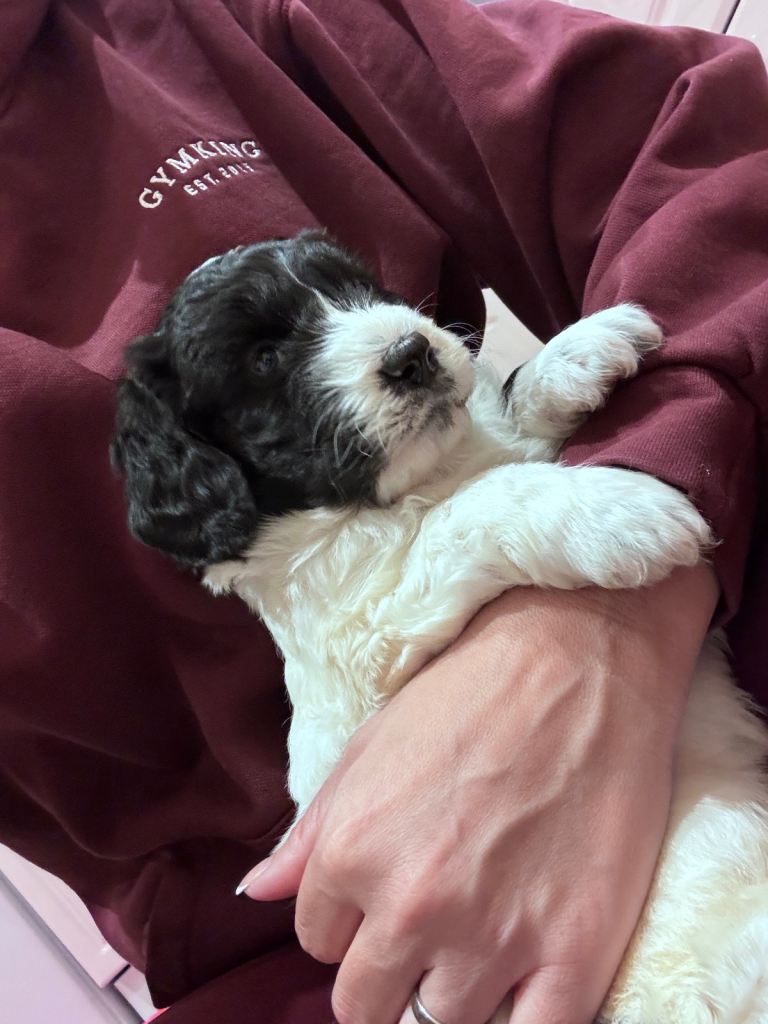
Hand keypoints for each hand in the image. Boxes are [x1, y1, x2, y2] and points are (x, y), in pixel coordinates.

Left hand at [239, 564, 717, 1023]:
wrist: (583, 660)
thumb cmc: (472, 691)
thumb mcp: (370, 744)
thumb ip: (309, 831)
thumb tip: (257, 892)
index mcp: (352, 853)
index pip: (317, 941)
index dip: (347, 921)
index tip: (381, 897)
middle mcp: (412, 906)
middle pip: (365, 1006)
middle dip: (382, 975)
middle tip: (423, 936)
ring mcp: (495, 937)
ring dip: (450, 993)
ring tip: (479, 940)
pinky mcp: (575, 955)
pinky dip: (516, 1022)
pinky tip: (518, 986)